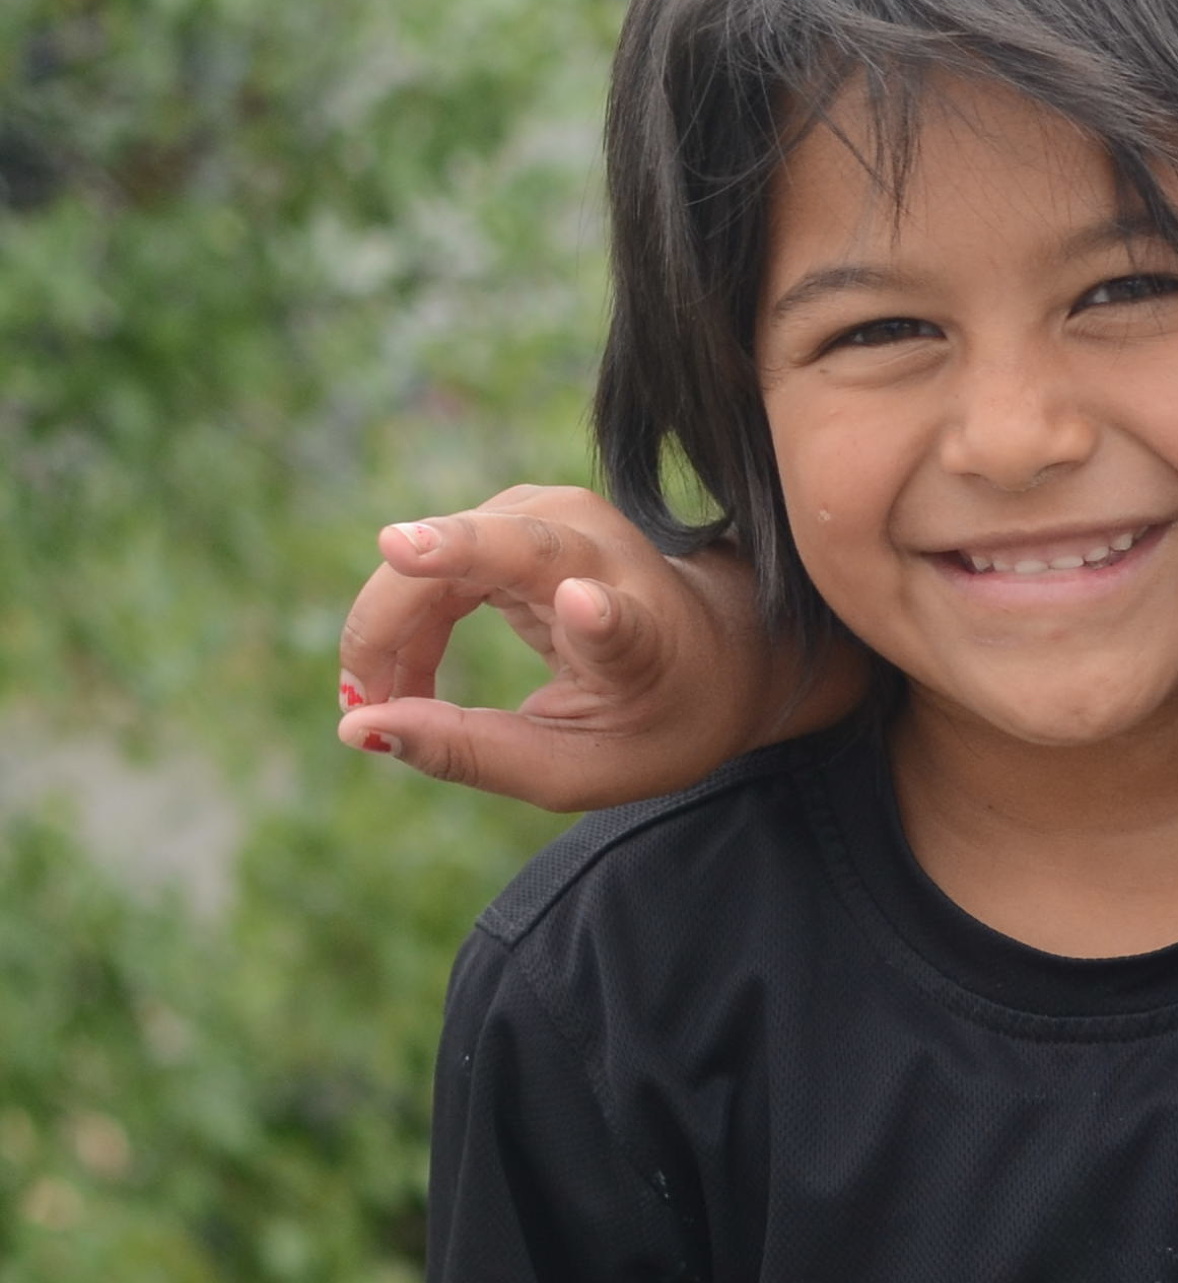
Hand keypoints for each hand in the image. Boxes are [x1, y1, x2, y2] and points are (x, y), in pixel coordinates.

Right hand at [337, 485, 824, 811]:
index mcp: (643, 634)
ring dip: (390, 628)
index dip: (598, 615)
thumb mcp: (574, 769)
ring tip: (385, 699)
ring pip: (436, 555)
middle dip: (397, 621)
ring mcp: (557, 516)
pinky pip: (434, 560)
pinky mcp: (520, 513)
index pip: (619, 619)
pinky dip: (406, 619)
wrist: (716, 654)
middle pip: (486, 557)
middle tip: (361, 699)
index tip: (581, 604)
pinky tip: (402, 677)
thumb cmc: (651, 718)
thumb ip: (472, 753)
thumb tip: (356, 728)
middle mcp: (604, 552)